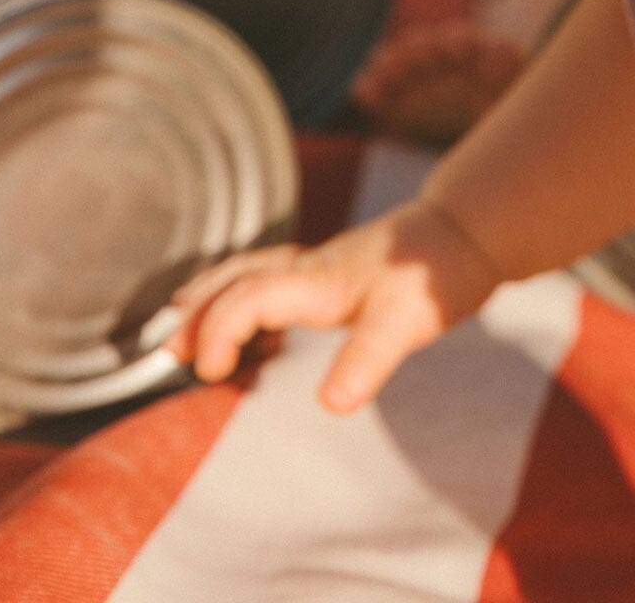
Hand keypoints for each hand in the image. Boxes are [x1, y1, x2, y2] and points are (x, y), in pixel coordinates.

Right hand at [164, 198, 502, 412]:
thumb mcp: (405, 323)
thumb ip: (367, 360)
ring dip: (213, 292)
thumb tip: (330, 404)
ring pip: (252, 269)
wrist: (466, 231)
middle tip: (169, 349)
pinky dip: (243, 285)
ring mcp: (322, 264)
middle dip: (200, 311)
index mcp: (318, 282)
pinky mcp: (336, 268)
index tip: (211, 372)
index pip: (249, 298)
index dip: (221, 330)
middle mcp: (311, 268)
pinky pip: (273, 271)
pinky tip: (246, 300)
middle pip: (239, 279)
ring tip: (180, 317)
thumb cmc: (432, 275)